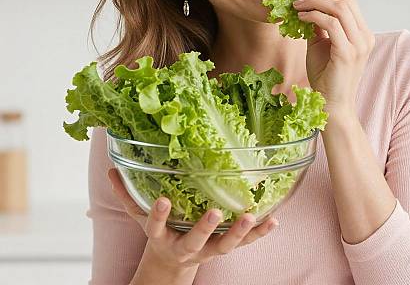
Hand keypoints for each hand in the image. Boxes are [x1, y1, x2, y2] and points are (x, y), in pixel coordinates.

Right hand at [108, 168, 278, 269]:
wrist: (171, 264)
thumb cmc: (160, 232)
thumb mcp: (139, 217)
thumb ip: (127, 194)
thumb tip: (111, 169)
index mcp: (162, 237)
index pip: (156, 227)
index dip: (159, 216)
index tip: (163, 200)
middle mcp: (186, 246)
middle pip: (195, 241)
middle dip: (204, 229)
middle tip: (216, 213)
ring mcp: (208, 249)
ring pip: (225, 246)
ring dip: (239, 233)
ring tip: (251, 216)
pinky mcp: (224, 248)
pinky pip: (245, 243)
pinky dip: (259, 233)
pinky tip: (273, 220)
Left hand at [292, 0, 375, 113]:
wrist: (332, 106)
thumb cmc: (326, 77)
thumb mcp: (320, 44)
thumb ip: (318, 24)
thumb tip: (305, 4)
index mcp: (361, 31)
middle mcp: (365, 35)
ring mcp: (359, 44)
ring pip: (339, 7)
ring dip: (313, 0)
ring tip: (296, 3)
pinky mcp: (348, 53)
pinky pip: (331, 24)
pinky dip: (313, 15)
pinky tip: (300, 16)